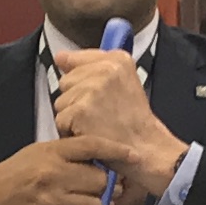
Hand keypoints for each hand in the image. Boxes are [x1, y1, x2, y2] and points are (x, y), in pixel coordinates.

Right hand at [0, 140, 112, 204]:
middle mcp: (54, 176)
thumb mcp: (38, 152)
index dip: (116, 151)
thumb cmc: (12, 175)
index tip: (132, 156)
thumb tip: (102, 161)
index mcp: (51, 153)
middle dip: (101, 185)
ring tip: (81, 204)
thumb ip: (68, 153)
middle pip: (100, 181)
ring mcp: (54, 204)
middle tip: (91, 187)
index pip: (92, 146)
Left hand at [50, 48, 186, 197]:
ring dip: (72, 115)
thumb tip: (61, 58)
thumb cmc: (134, 120)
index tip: (93, 92)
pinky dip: (70, 131)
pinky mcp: (81, 110)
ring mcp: (92, 90)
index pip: (74, 57)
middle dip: (76, 98)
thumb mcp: (124, 81)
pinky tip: (90, 132)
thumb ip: (93, 66)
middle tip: (99, 111)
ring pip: (61, 101)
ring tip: (95, 122)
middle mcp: (105, 70)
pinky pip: (61, 119)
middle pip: (66, 81)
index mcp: (117, 60)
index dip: (80, 79)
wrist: (144, 147)